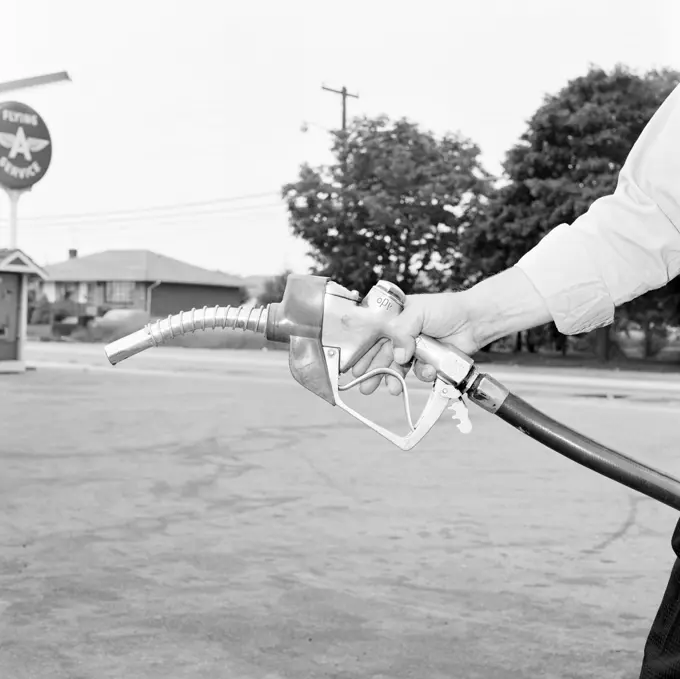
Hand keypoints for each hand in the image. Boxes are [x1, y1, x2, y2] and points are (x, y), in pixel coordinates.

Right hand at [351, 291, 481, 394]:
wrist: (474, 320)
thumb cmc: (446, 308)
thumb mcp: (417, 312)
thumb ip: (402, 332)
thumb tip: (398, 356)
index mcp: (395, 318)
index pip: (373, 335)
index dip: (363, 351)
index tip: (354, 366)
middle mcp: (402, 334)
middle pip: (382, 355)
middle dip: (374, 371)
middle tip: (365, 387)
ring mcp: (415, 349)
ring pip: (398, 367)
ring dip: (394, 378)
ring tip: (393, 389)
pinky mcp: (429, 361)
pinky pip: (419, 372)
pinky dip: (422, 374)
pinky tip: (428, 370)